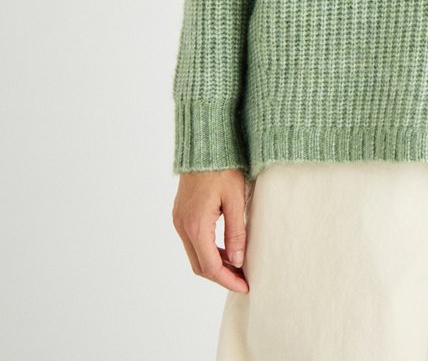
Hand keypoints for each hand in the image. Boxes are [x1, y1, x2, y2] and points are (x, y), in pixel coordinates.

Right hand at [172, 168, 250, 292]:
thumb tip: (237, 261)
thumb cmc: (223, 167)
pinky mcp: (180, 214)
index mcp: (196, 225)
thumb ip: (236, 232)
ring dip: (214, 264)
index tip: (245, 286)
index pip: (211, 266)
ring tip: (237, 266)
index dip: (228, 280)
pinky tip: (225, 249)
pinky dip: (207, 250)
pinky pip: (192, 241)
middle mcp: (183, 226)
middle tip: (243, 279)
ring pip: (195, 255)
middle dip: (221, 276)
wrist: (204, 144)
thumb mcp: (235, 199)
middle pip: (200, 265)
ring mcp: (179, 220)